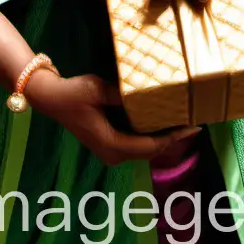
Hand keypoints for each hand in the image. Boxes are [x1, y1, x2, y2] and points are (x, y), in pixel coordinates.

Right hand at [26, 71, 202, 166]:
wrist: (49, 97)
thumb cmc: (72, 93)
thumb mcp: (97, 89)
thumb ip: (122, 95)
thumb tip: (148, 92)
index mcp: (111, 143)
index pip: (151, 145)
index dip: (174, 137)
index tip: (193, 127)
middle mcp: (113, 154)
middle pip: (151, 151)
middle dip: (173, 139)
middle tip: (194, 123)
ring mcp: (110, 152)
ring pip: (145, 150)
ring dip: (163, 138)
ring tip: (182, 123)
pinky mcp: (108, 145)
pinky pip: (136, 145)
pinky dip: (151, 137)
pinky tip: (161, 123)